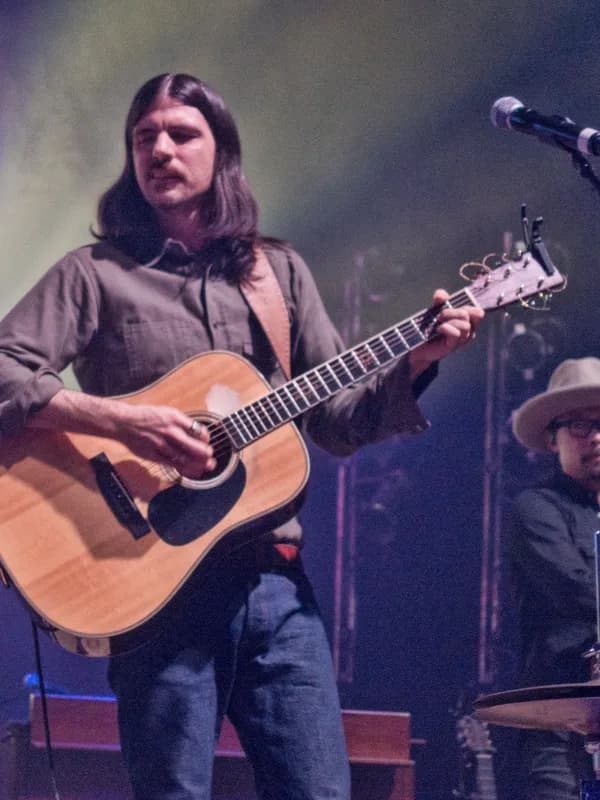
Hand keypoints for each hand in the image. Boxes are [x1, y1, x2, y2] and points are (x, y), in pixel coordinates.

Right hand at [29, 390, 216, 478]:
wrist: (123, 422)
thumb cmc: (145, 416)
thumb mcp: (165, 412)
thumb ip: (180, 422)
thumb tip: (195, 431)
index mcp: (174, 418)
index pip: (197, 429)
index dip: (205, 438)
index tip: (207, 442)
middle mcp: (170, 431)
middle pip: (194, 446)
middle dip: (205, 454)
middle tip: (211, 457)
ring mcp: (162, 444)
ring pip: (184, 457)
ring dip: (197, 464)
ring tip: (206, 467)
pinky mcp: (154, 454)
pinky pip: (172, 464)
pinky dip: (183, 469)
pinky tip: (190, 472)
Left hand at [408, 289, 483, 379]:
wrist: (419, 345)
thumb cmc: (431, 327)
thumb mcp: (435, 310)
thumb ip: (440, 301)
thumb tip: (441, 294)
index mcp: (468, 321)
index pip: (478, 312)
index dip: (467, 306)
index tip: (452, 306)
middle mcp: (468, 331)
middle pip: (469, 315)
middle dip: (453, 311)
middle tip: (440, 315)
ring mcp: (461, 339)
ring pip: (465, 325)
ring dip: (449, 319)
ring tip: (438, 322)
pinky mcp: (452, 346)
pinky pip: (456, 333)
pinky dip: (446, 328)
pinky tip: (438, 329)